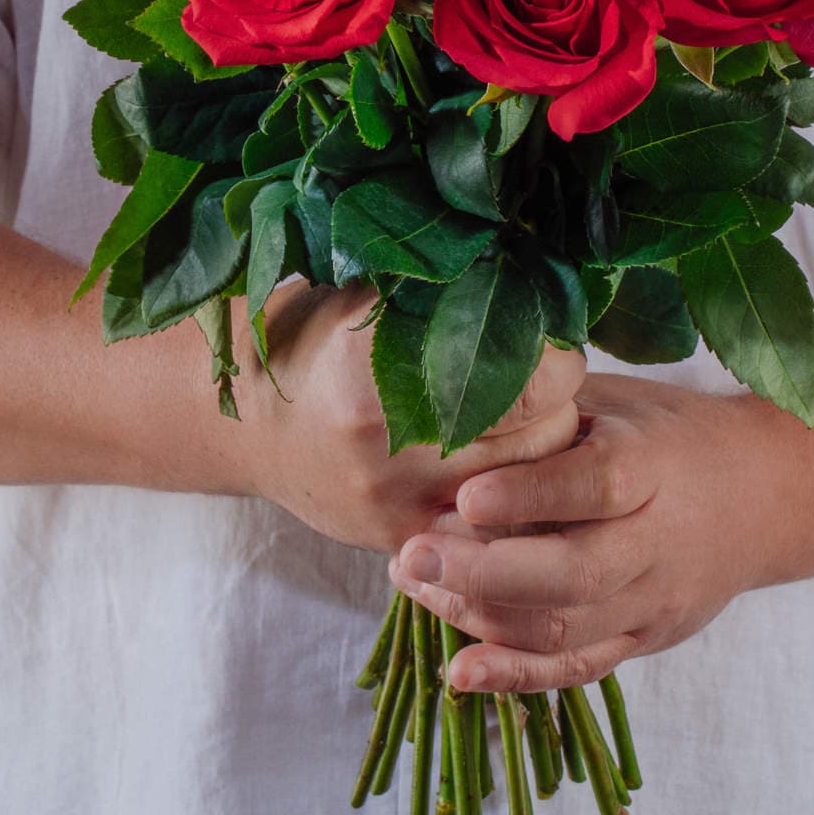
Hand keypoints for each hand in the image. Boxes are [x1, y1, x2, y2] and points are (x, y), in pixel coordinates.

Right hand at [234, 281, 584, 554]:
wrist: (255, 425)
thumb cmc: (323, 346)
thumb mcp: (372, 297)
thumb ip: (449, 289)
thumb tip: (539, 276)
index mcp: (381, 359)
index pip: (523, 367)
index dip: (556, 353)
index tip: (550, 341)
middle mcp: (389, 434)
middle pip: (540, 427)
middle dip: (558, 402)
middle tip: (545, 384)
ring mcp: (396, 496)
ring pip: (530, 483)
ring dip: (543, 452)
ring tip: (524, 424)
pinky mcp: (401, 539)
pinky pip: (495, 532)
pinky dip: (513, 503)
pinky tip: (504, 474)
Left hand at [387, 373, 795, 692]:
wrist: (762, 495)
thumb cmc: (664, 432)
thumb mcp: (616, 400)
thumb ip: (548, 410)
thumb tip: (456, 406)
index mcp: (656, 464)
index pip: (598, 484)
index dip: (530, 493)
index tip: (463, 495)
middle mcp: (659, 542)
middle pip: (577, 573)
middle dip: (484, 572)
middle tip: (411, 554)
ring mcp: (654, 601)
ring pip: (566, 628)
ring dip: (480, 617)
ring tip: (415, 584)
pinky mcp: (645, 639)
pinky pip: (579, 670)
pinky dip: (517, 676)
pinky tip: (461, 673)